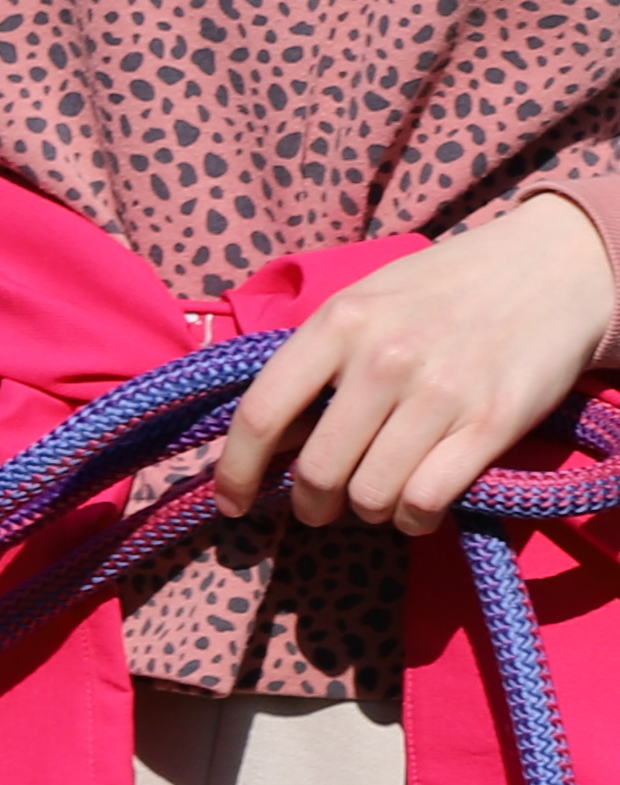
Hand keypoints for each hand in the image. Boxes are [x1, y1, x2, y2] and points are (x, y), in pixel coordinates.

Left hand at [211, 196, 619, 535]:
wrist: (554, 267)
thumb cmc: (444, 289)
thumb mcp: (366, 301)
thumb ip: (316, 360)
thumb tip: (267, 439)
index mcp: (339, 324)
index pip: (261, 415)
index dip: (235, 473)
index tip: (230, 504)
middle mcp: (383, 358)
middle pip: (316, 471)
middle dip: (310, 505)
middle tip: (320, 506)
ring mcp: (440, 392)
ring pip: (370, 495)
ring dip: (366, 512)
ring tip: (375, 499)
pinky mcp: (492, 423)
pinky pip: (426, 500)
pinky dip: (413, 518)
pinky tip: (416, 505)